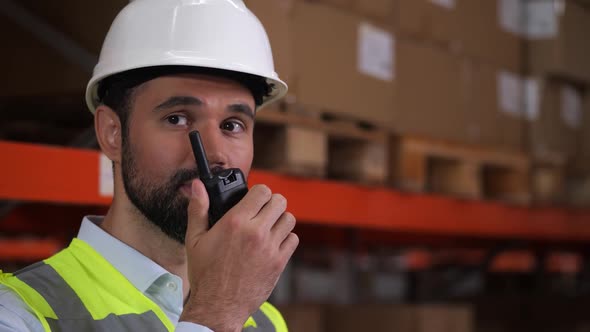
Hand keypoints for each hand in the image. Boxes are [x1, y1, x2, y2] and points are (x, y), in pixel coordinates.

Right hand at [180, 180, 298, 330]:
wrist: (218, 305)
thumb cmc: (205, 274)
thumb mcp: (194, 239)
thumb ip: (198, 209)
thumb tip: (197, 186)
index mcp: (236, 222)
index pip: (262, 191)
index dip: (259, 192)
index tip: (254, 199)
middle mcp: (256, 232)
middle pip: (279, 202)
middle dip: (271, 203)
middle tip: (262, 211)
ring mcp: (270, 247)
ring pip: (289, 219)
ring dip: (280, 220)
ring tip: (269, 226)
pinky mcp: (279, 262)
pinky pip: (293, 239)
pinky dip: (286, 239)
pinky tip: (273, 243)